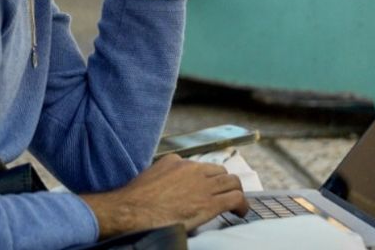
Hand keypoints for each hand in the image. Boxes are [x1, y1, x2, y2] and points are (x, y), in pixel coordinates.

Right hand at [79, 154, 247, 239]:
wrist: (133, 211)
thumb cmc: (135, 199)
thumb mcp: (149, 176)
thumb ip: (164, 175)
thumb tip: (168, 185)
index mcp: (176, 161)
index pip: (199, 166)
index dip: (206, 178)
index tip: (205, 188)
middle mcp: (192, 169)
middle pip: (219, 171)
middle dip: (223, 183)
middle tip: (223, 195)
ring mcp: (202, 185)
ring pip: (232, 182)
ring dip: (235, 191)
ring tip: (235, 203)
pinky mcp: (209, 203)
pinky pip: (236, 198)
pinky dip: (242, 205)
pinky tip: (240, 213)